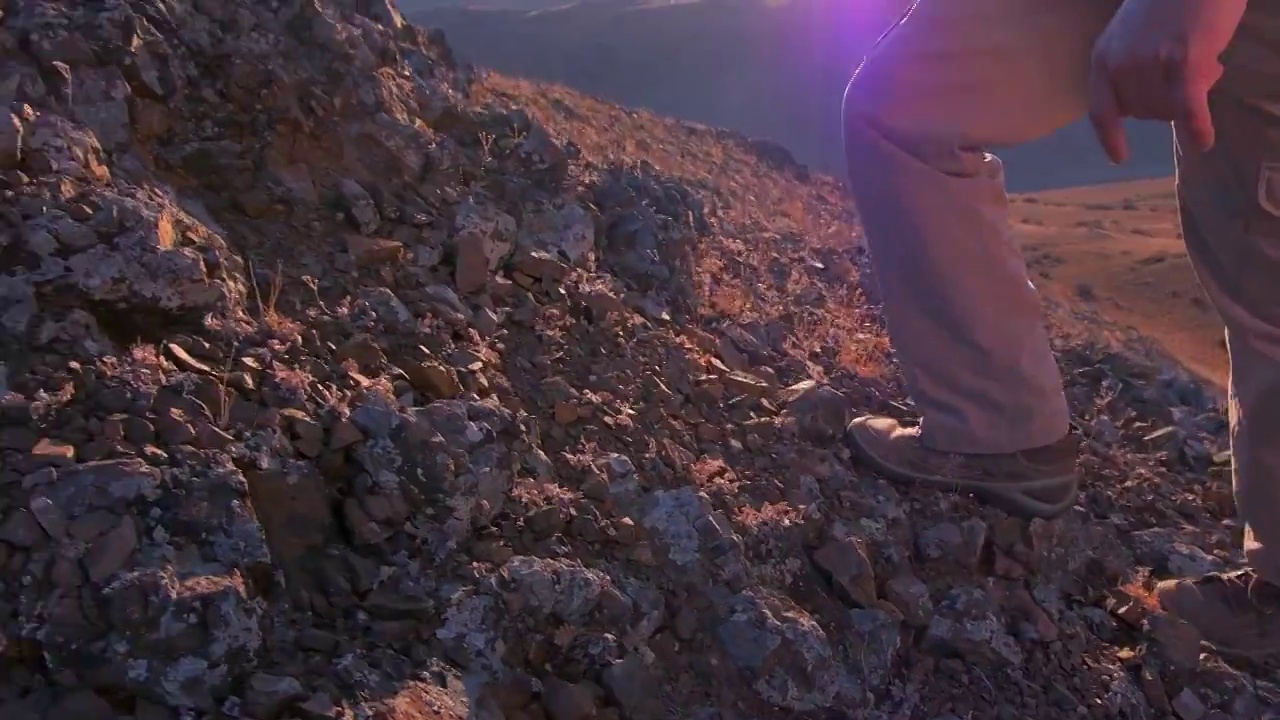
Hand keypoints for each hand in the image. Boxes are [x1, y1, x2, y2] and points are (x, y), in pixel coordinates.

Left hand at [1088, 0, 1247, 163]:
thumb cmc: (1168, 1)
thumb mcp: (1133, 36)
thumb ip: (1133, 67)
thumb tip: (1152, 102)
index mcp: (1103, 58)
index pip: (1101, 109)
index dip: (1111, 135)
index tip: (1119, 157)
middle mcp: (1119, 64)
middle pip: (1143, 112)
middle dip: (1168, 103)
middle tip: (1192, 76)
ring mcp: (1149, 63)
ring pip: (1168, 108)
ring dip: (1189, 97)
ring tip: (1207, 64)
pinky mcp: (1183, 60)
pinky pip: (1188, 106)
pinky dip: (1197, 126)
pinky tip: (1204, 142)